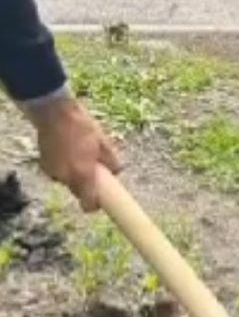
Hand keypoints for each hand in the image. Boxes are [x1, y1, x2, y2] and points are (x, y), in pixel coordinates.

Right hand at [24, 95, 121, 211]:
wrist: (53, 112)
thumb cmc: (81, 125)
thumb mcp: (103, 141)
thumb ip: (111, 160)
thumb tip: (116, 171)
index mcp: (82, 174)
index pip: (88, 204)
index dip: (95, 203)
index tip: (100, 197)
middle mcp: (66, 178)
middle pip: (78, 192)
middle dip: (86, 184)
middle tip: (93, 168)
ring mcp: (53, 172)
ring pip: (67, 181)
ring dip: (74, 174)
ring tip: (80, 154)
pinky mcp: (44, 165)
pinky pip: (57, 172)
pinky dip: (63, 167)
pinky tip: (67, 151)